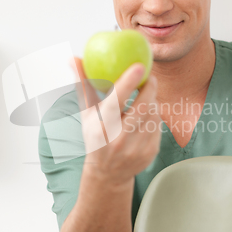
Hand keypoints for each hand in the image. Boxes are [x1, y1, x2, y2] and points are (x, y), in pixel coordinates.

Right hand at [70, 57, 161, 185]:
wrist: (107, 173)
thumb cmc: (95, 136)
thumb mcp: (86, 114)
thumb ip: (83, 85)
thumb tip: (73, 58)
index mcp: (101, 127)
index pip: (116, 101)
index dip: (128, 82)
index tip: (139, 66)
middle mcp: (119, 139)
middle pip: (142, 106)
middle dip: (150, 88)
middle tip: (149, 77)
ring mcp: (136, 148)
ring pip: (153, 114)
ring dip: (151, 102)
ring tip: (143, 100)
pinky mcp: (150, 152)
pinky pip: (158, 125)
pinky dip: (153, 117)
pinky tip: (145, 117)